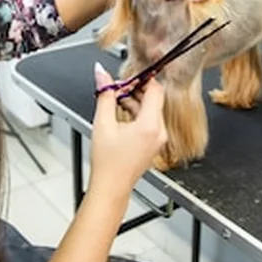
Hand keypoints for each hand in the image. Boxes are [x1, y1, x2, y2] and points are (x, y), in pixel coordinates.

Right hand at [89, 63, 167, 195]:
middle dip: (136, 90)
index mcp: (149, 125)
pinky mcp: (154, 144)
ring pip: (152, 110)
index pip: (155, 90)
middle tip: (118, 87)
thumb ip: (104, 94)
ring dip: (136, 102)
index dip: (142, 79)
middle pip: (154, 99)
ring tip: (116, 101)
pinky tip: (122, 115)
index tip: (129, 76)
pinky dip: (138, 114)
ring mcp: (159, 139)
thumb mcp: (102, 123)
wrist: (111, 187)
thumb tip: (102, 74)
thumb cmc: (108, 163)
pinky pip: (150, 121)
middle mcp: (159, 132)